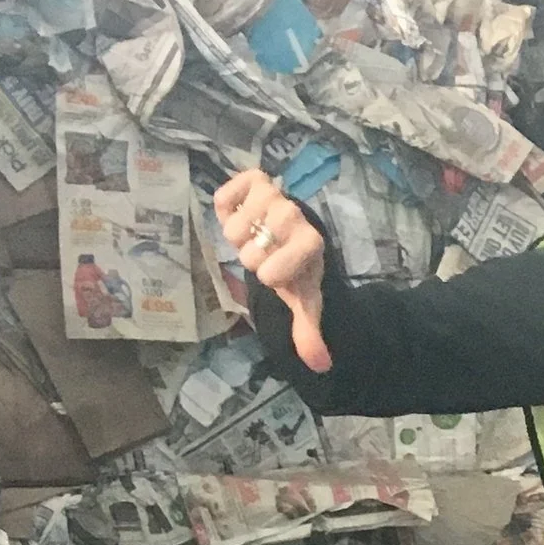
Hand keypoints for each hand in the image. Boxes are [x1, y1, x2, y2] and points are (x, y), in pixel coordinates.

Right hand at [213, 167, 330, 373]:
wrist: (290, 235)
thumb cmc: (295, 270)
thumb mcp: (303, 301)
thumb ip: (308, 331)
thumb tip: (319, 365)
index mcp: (311, 244)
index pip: (271, 273)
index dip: (268, 278)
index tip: (279, 273)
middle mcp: (294, 215)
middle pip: (248, 253)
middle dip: (250, 260)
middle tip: (264, 254)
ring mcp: (274, 195)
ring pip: (233, 227)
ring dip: (236, 237)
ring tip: (252, 236)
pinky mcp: (253, 179)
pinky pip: (223, 197)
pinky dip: (225, 209)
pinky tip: (239, 215)